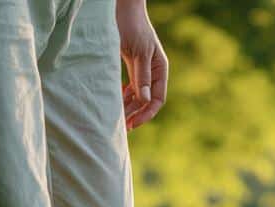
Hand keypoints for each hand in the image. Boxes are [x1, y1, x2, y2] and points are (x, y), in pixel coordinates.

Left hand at [116, 0, 166, 129]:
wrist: (121, 9)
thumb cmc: (133, 26)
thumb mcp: (139, 52)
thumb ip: (141, 76)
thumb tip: (144, 100)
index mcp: (160, 68)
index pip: (157, 99)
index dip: (146, 113)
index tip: (133, 123)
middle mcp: (152, 71)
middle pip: (146, 100)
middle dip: (135, 113)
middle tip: (121, 127)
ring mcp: (141, 69)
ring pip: (136, 95)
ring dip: (127, 106)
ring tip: (116, 117)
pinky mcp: (130, 65)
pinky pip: (128, 86)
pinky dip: (122, 96)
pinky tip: (114, 101)